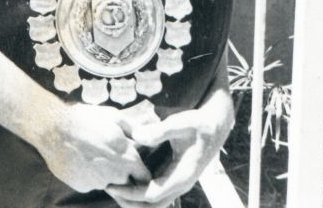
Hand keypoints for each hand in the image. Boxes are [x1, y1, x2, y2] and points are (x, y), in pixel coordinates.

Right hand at [32, 100, 152, 193]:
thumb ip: (132, 128)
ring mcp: (98, 183)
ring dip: (102, 173)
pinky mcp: (82, 186)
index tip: (134, 167)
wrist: (53, 129)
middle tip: (106, 156)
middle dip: (120, 172)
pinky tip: (77, 159)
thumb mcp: (113, 116)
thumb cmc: (85, 119)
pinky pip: (89, 183)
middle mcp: (117, 176)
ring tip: (88, 154)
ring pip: (106, 182)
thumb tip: (143, 135)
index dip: (140, 172)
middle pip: (125, 181)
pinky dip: (86, 175)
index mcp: (128, 159)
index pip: (144, 177)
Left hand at [106, 97, 233, 206]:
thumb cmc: (198, 123)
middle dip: (130, 201)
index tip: (112, 186)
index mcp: (182, 175)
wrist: (215, 124)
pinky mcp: (173, 177)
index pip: (153, 194)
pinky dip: (140, 193)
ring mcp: (177, 182)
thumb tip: (137, 136)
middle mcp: (180, 184)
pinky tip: (124, 180)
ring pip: (155, 202)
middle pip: (153, 205)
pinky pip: (155, 192)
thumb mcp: (182, 123)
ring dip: (134, 200)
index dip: (131, 193)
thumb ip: (160, 130)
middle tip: (108, 188)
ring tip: (113, 187)